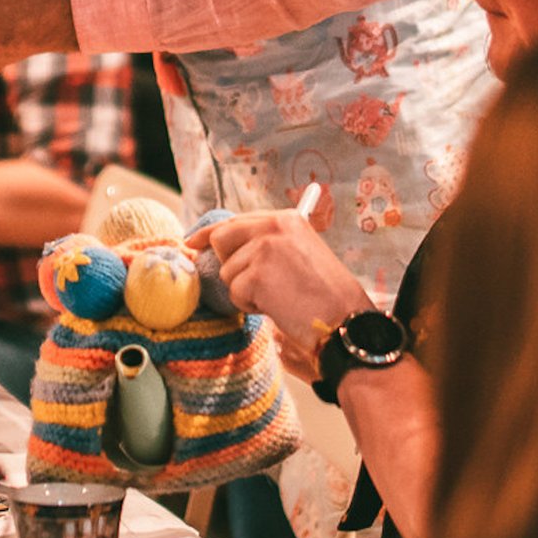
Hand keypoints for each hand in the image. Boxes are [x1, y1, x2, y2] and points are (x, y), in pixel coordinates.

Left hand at [188, 211, 373, 341]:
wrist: (345, 319)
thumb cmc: (325, 296)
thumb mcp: (300, 254)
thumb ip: (268, 245)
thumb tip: (224, 247)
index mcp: (286, 218)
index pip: (235, 221)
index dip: (210, 234)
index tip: (191, 241)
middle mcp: (273, 226)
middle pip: (221, 240)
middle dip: (231, 266)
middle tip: (255, 285)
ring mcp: (264, 248)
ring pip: (227, 273)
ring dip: (247, 292)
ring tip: (280, 297)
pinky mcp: (257, 274)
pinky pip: (235, 294)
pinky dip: (251, 307)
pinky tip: (278, 306)